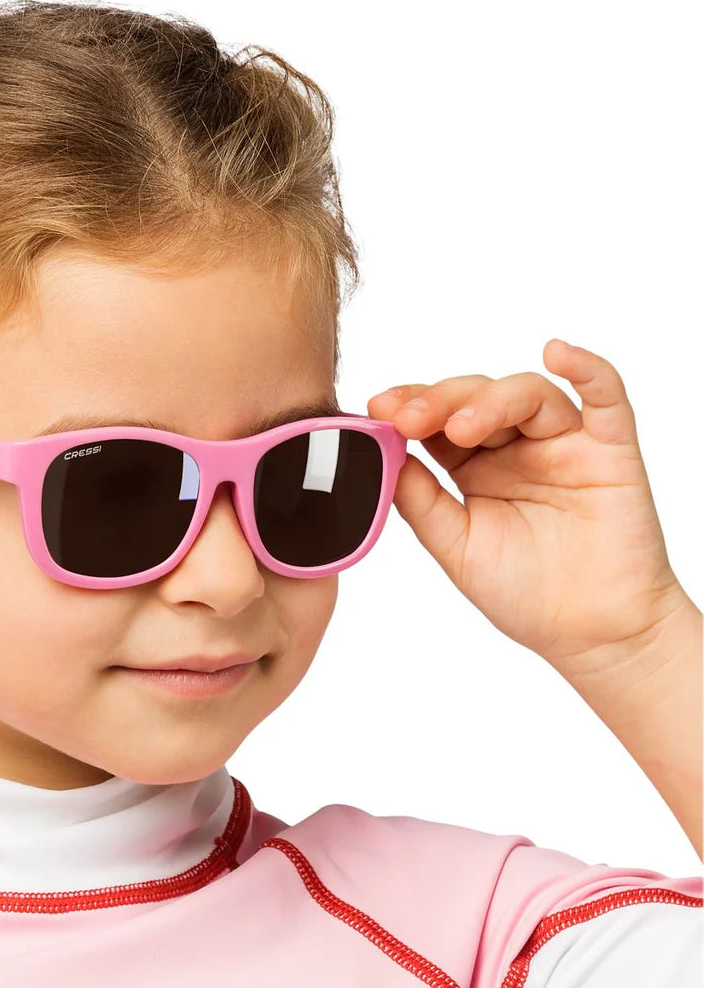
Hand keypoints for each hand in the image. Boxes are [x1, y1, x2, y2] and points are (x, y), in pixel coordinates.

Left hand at [367, 341, 687, 675]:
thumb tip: (386, 457)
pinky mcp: (610, 449)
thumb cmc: (526, 595)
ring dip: (490, 400)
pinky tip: (557, 353)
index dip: (408, 409)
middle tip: (407, 417)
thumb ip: (422, 503)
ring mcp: (564, 444)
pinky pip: (605, 396)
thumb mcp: (456, 549)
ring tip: (460, 426)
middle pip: (476, 399)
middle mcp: (517, 448)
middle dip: (438, 402)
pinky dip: (587, 368)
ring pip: (528, 394)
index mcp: (475, 469)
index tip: (377, 410)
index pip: (437, 422)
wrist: (589, 634)